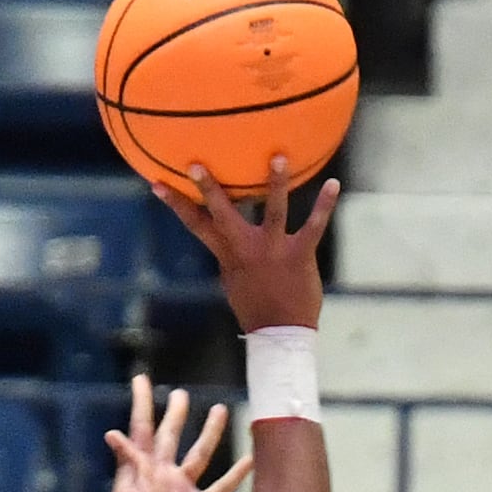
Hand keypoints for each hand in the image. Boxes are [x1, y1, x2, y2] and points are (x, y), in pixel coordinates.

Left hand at [105, 375, 250, 491]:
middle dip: (174, 414)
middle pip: (170, 436)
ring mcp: (182, 491)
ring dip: (209, 433)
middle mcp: (162, 475)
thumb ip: (127, 466)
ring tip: (220, 410)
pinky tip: (250, 460)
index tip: (140, 378)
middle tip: (180, 393)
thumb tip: (114, 435)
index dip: (141, 403)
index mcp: (142, 469)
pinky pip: (221, 487)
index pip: (142, 428)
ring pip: (200, 454)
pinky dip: (236, 474)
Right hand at [169, 156, 335, 334]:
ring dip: (276, 183)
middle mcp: (246, 248)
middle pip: (223, 213)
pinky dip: (324, 205)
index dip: (176, 203)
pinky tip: (334, 184)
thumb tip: (219, 234)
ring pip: (273, 211)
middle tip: (196, 164)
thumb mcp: (232, 280)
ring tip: (278, 157)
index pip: (195, 224)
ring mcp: (273, 251)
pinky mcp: (299, 255)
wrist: (280, 334)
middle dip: (209, 189)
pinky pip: (313, 226)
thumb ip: (227, 253)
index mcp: (227, 253)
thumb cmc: (256, 307)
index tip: (157, 182)